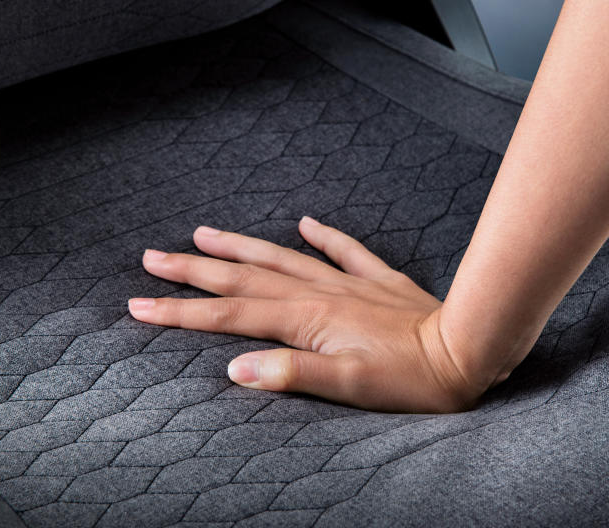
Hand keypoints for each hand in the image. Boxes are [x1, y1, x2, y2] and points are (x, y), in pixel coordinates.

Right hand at [128, 216, 486, 412]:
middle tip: (152, 258)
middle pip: (244, 278)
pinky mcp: (377, 283)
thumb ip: (291, 375)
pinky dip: (322, 235)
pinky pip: (344, 250)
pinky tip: (305, 222)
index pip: (230, 315)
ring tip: (205, 233)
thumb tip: (235, 367)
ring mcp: (348, 284)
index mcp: (306, 320)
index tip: (139, 304)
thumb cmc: (412, 378)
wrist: (468, 349)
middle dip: (194, 271)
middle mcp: (319, 293)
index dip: (182, 311)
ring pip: (282, 258)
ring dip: (241, 248)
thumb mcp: (348, 386)